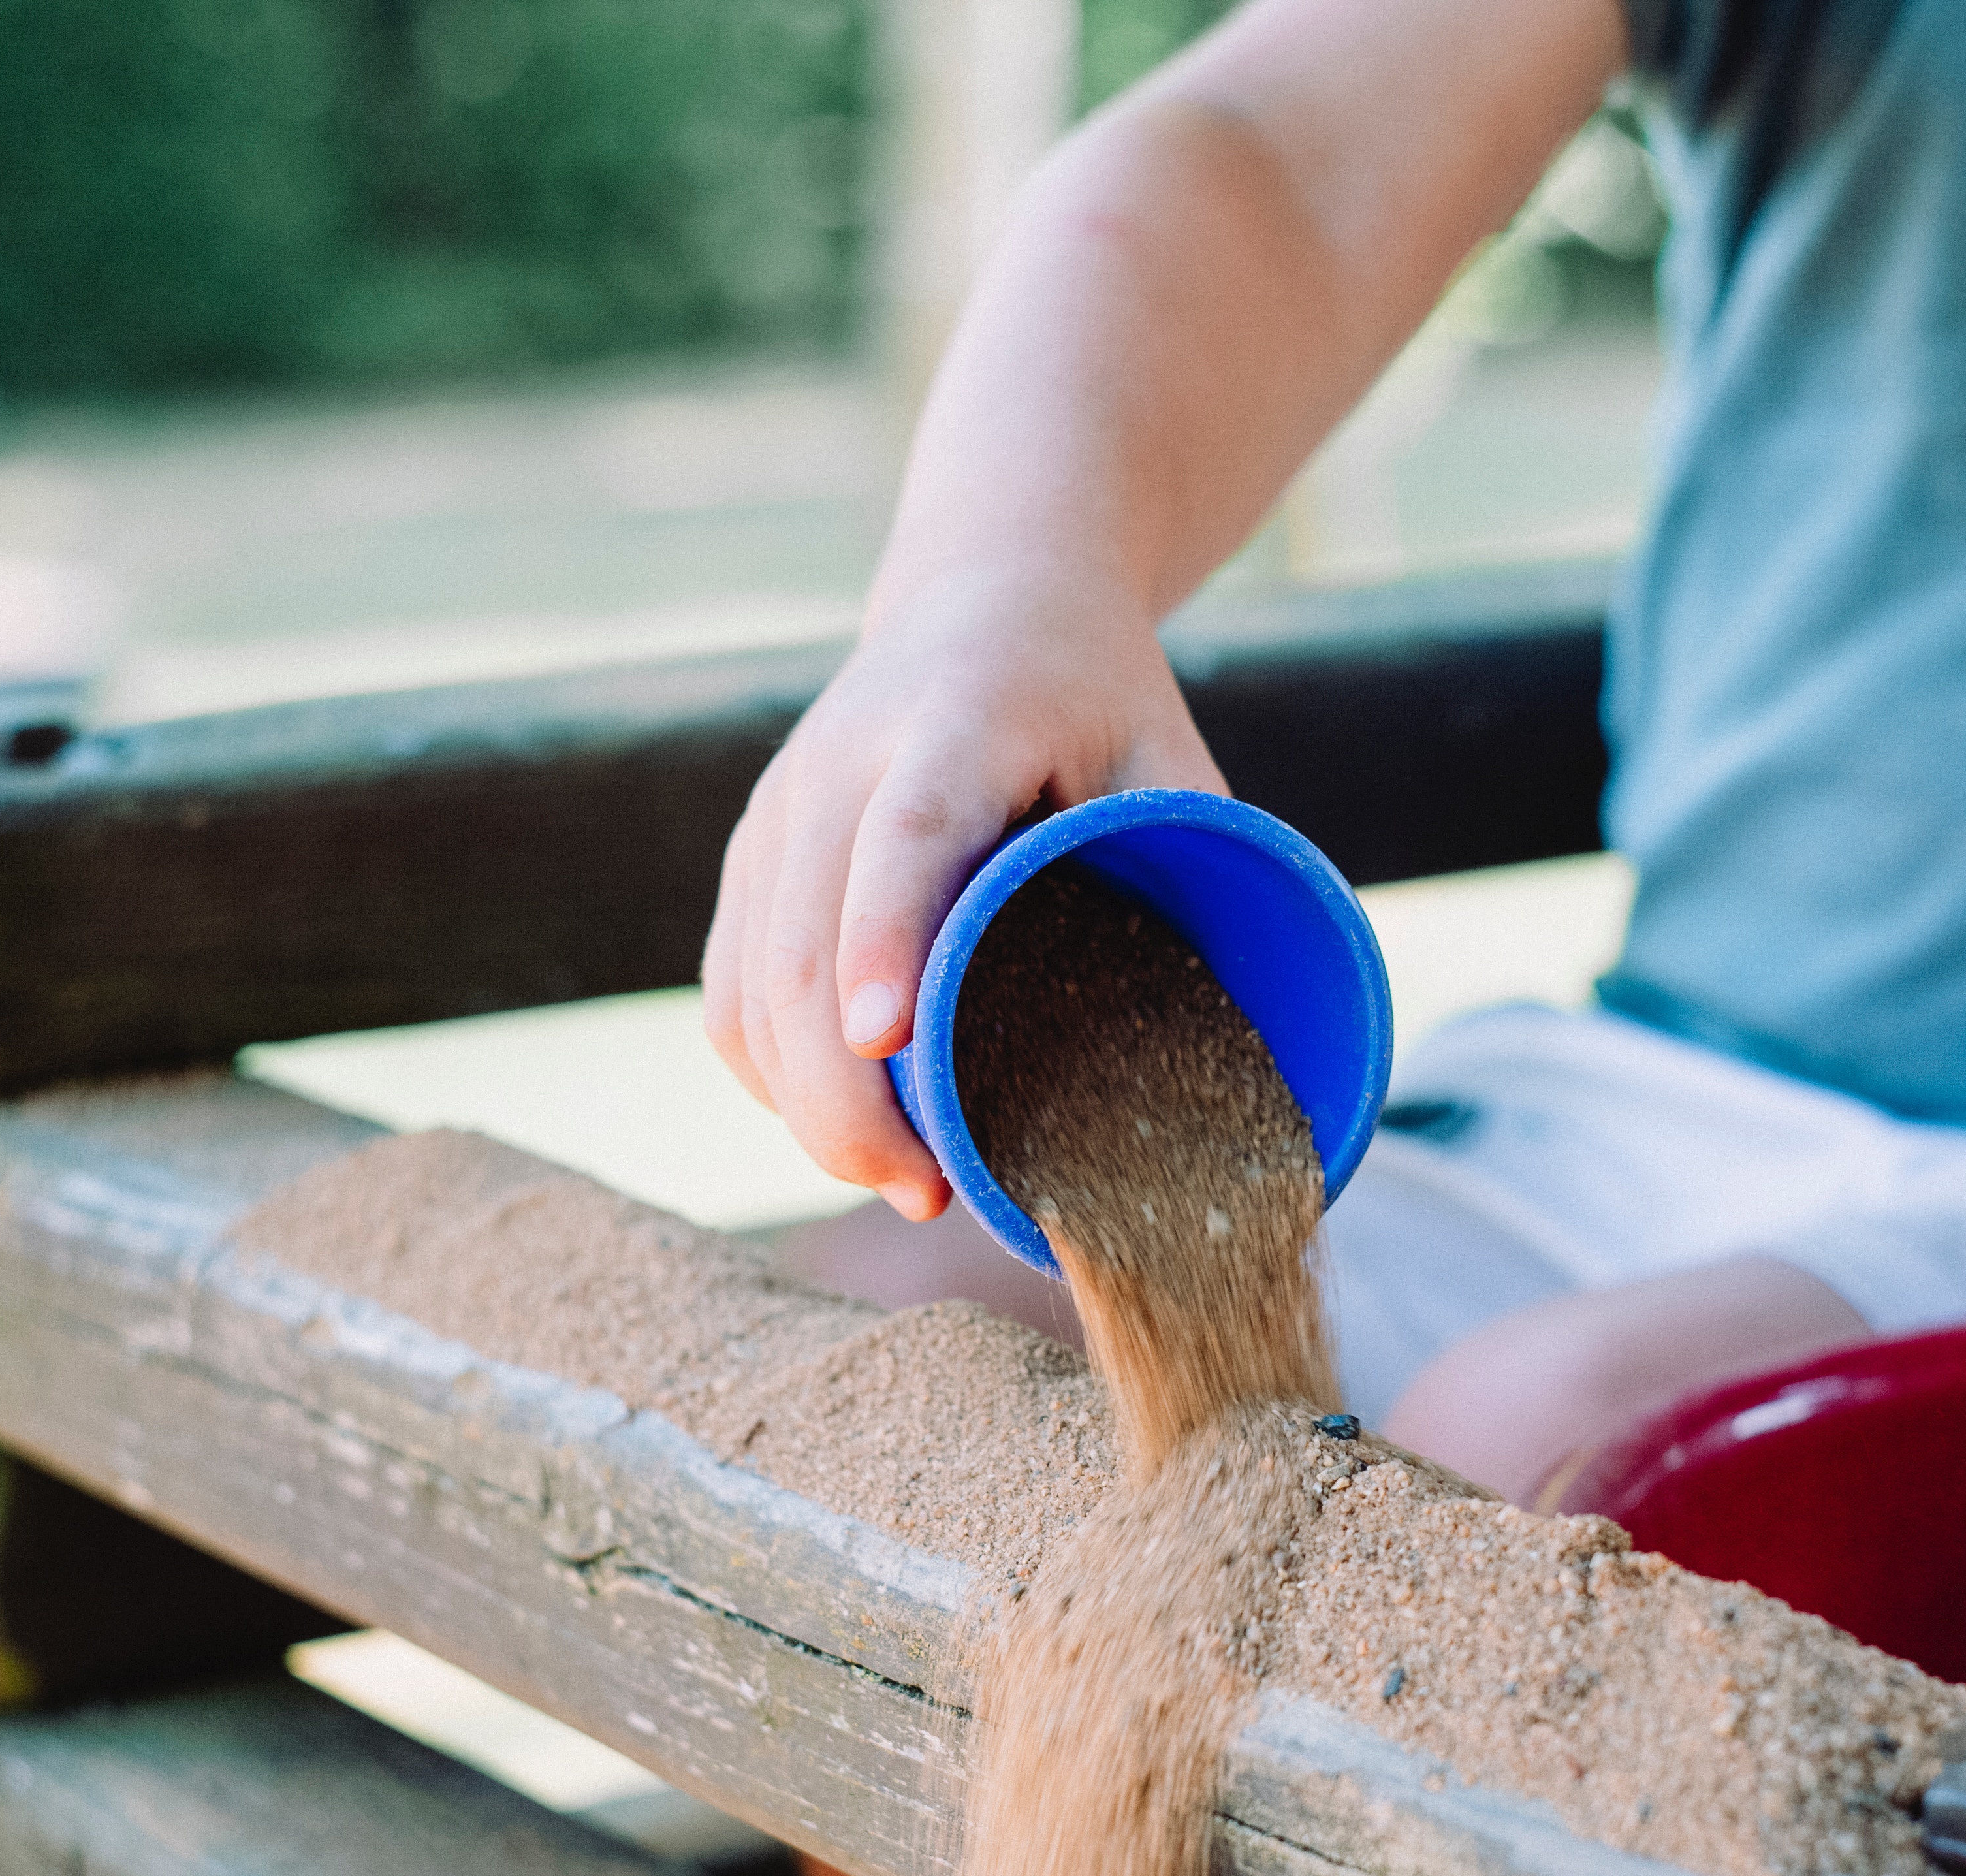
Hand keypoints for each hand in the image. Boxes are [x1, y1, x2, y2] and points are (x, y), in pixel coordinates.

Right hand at [701, 564, 1223, 1219]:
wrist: (981, 595)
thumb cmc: (1095, 694)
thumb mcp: (1167, 751)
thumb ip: (1192, 862)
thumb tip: (1234, 1033)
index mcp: (954, 722)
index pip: (901, 838)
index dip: (883, 938)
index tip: (884, 1038)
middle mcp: (838, 764)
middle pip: (802, 945)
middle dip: (843, 1091)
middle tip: (922, 1189)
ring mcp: (778, 813)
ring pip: (751, 987)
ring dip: (806, 1105)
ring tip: (897, 1180)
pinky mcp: (750, 859)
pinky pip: (731, 993)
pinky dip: (772, 1077)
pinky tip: (836, 1127)